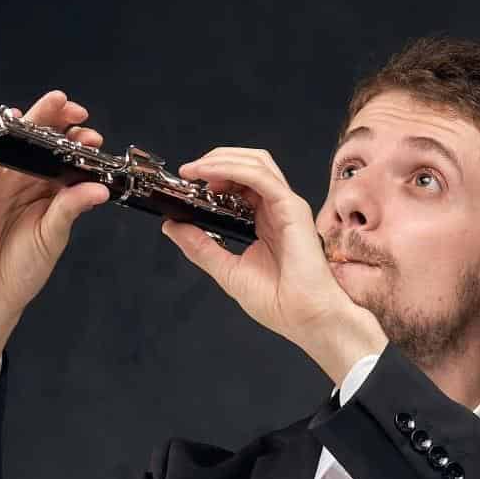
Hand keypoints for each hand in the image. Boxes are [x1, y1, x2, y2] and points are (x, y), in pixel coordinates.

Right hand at [0, 88, 112, 327]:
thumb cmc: (22, 268)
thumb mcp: (53, 235)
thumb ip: (71, 208)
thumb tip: (99, 189)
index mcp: (47, 192)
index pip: (63, 158)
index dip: (77, 142)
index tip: (93, 136)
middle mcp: (25, 182)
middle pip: (41, 143)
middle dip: (58, 121)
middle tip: (77, 112)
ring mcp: (0, 183)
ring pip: (18, 145)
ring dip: (35, 123)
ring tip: (55, 107)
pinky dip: (2, 143)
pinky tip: (15, 123)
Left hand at [161, 146, 386, 380]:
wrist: (307, 320)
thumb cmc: (281, 303)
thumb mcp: (227, 271)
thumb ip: (200, 247)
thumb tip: (172, 226)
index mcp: (265, 221)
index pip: (241, 182)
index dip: (214, 174)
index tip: (187, 182)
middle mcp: (276, 209)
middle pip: (249, 163)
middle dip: (216, 159)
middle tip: (188, 171)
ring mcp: (286, 206)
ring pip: (256, 162)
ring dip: (221, 159)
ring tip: (196, 170)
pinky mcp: (292, 208)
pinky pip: (260, 176)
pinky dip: (232, 170)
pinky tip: (210, 176)